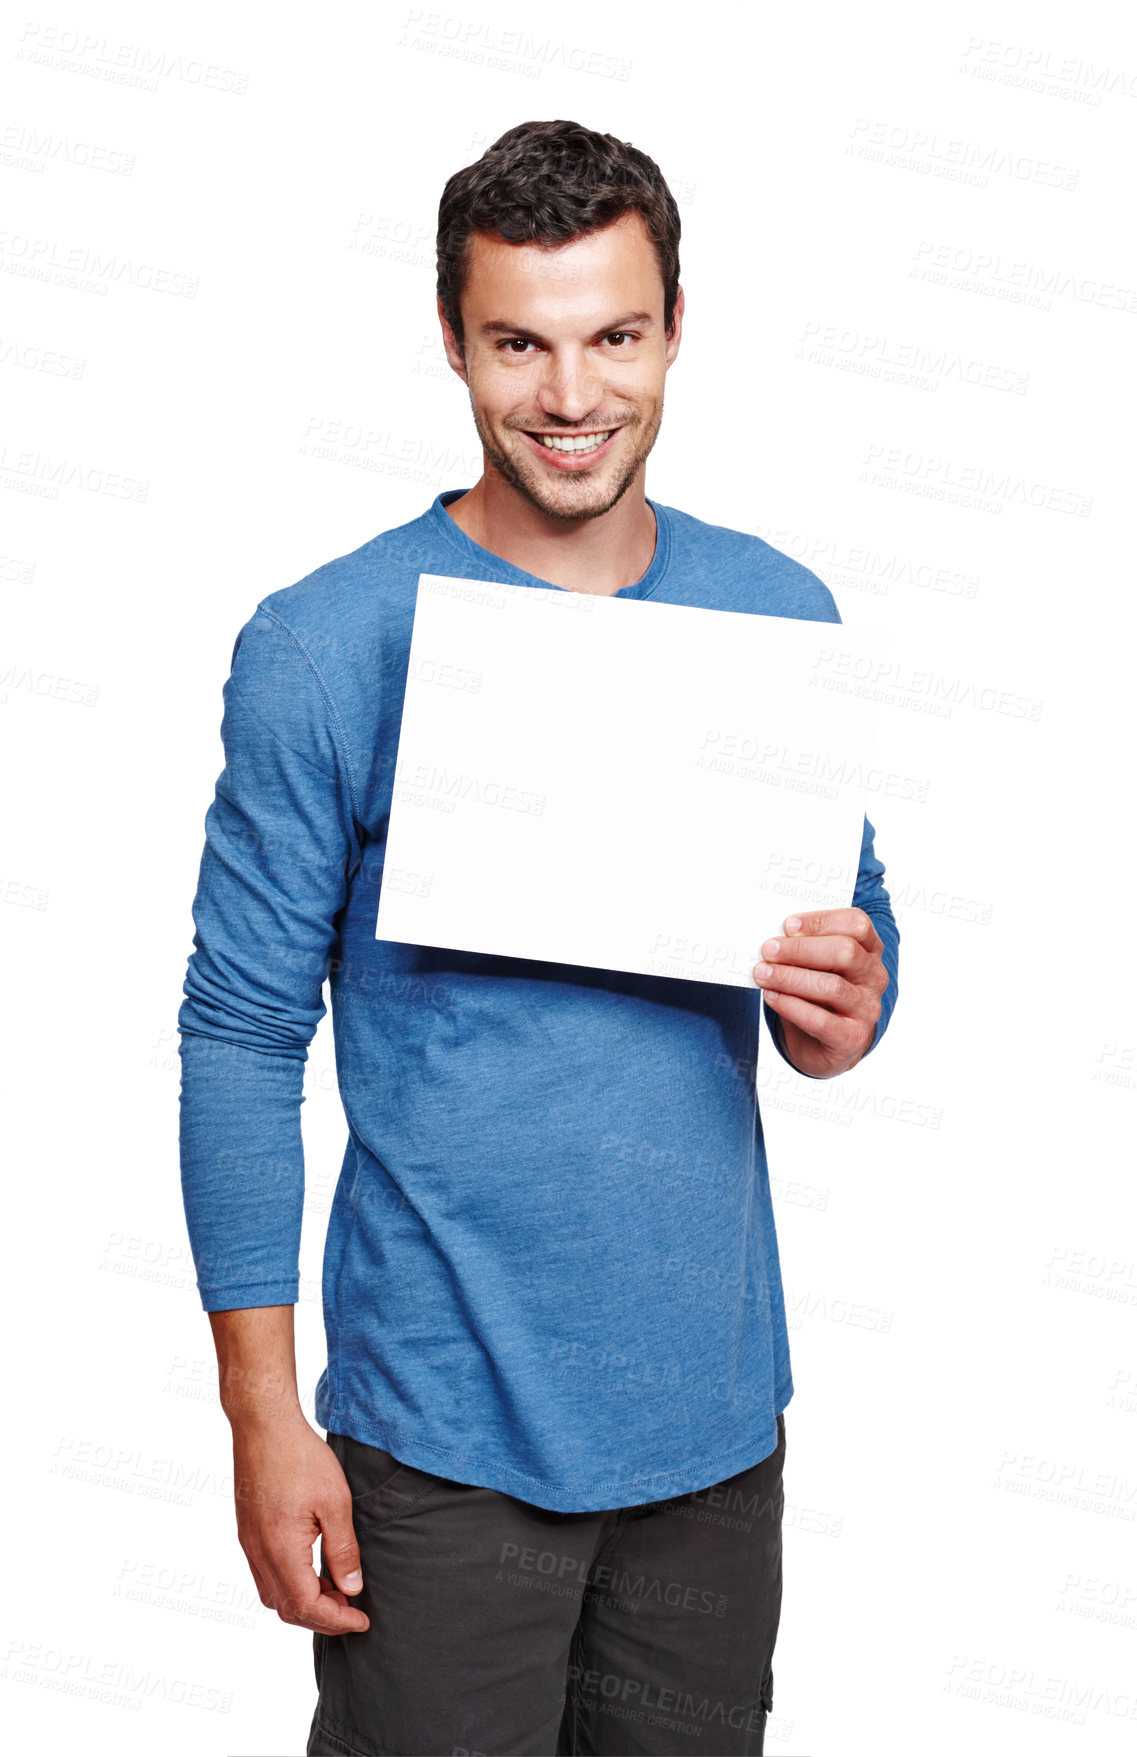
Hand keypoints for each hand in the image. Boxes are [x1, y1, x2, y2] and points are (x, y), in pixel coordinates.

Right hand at [230, 1414, 369, 1633]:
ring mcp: (249, 1544)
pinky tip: (312, 1571)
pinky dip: (289, 1586)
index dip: (337, 1620)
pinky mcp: (247, 1533)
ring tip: (336, 1591)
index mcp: (281, 1550)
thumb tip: (352, 1589)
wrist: (263, 1425)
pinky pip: (264, 1577)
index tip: (362, 1620)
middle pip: (287, 1609)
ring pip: (273, 1597)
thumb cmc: (300, 1457)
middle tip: (353, 1610)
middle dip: (322, 1618)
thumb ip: (343, 1549)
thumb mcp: (335, 1502)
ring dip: (304, 1604)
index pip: (307, 1607)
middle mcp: (259, 1554)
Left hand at [753, 907, 887, 1079]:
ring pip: (831, 986)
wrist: (822, 1046)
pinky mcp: (852, 1038)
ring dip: (790, 977)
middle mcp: (874, 977)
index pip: (857, 924)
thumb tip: (773, 939)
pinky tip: (771, 997)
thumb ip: (803, 949)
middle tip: (768, 950)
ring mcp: (867, 1009)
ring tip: (762, 974)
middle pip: (845, 952)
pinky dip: (791, 1006)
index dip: (822, 921)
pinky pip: (820, 1020)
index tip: (788, 925)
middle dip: (801, 949)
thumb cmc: (816, 996)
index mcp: (869, 950)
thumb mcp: (814, 967)